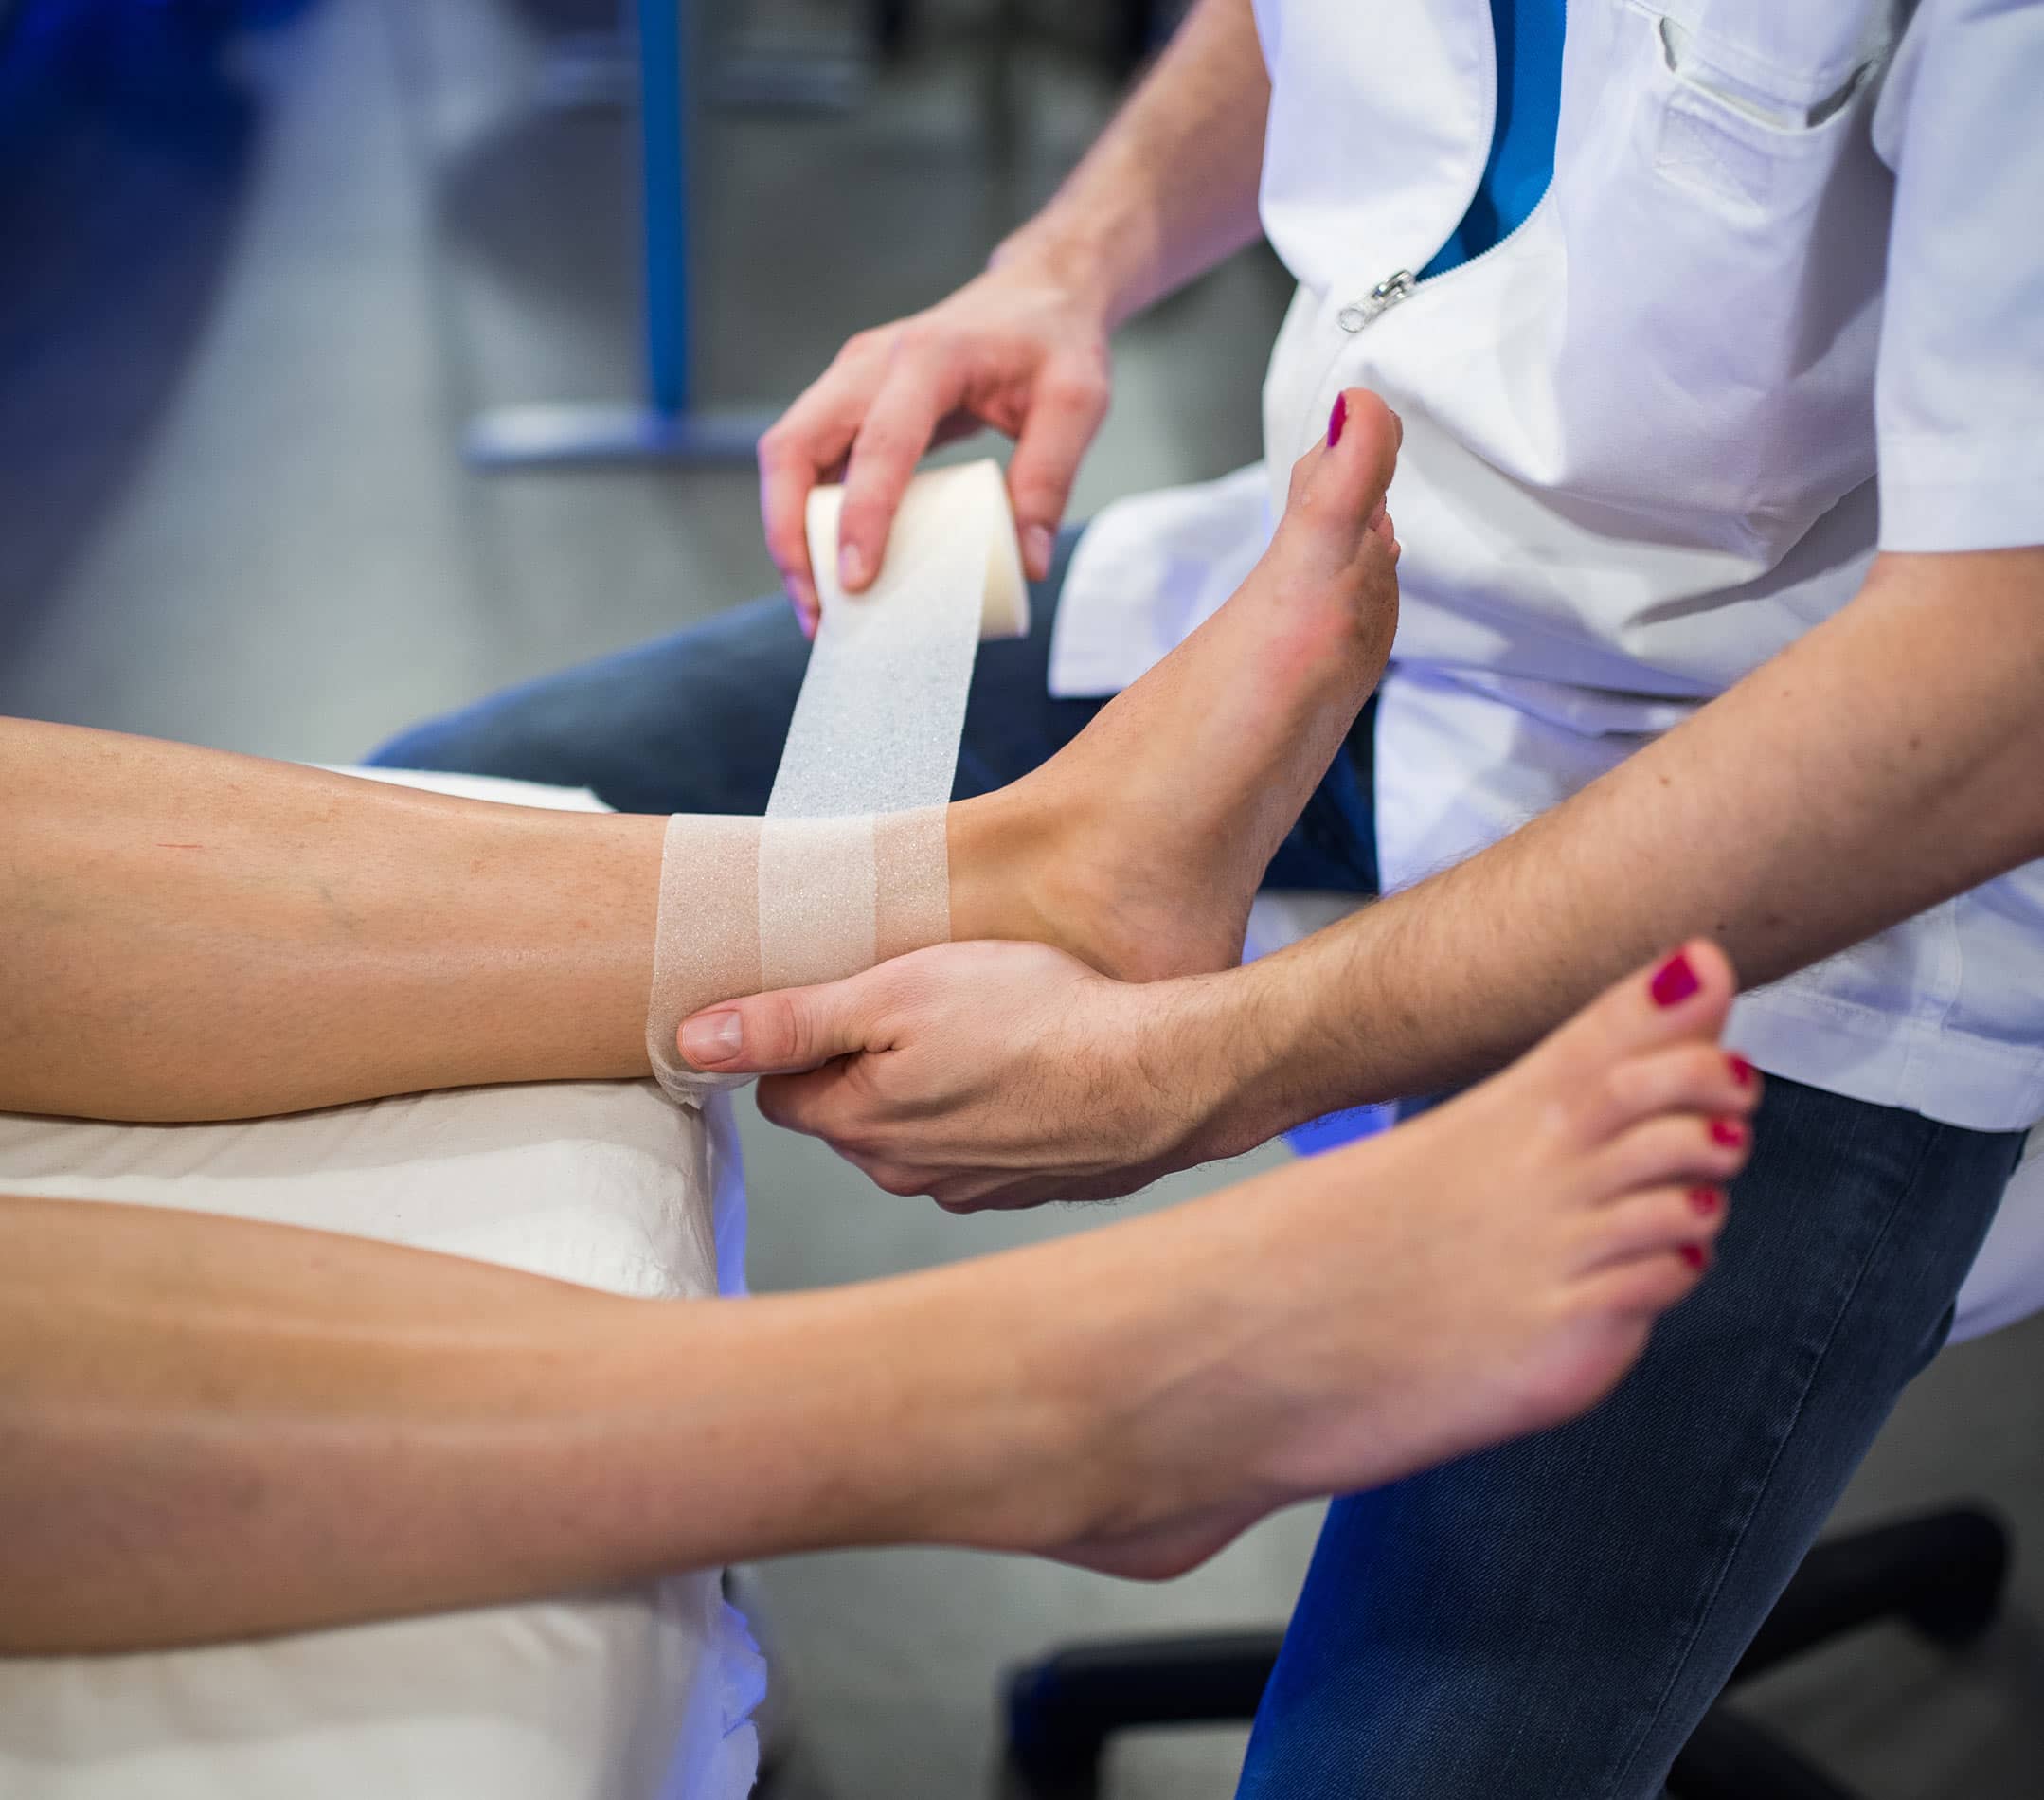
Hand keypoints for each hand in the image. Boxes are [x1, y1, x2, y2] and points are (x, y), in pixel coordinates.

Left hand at [677, 941, 1228, 1208]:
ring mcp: (970, 1189)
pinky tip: (1030, 1069)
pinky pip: (980, 1146)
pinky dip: (992, 1111)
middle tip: (928, 1004)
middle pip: (850, 1114)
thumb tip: (693, 1041)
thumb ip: (791, 1021)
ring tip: (988, 1032)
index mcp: (860, 1126)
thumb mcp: (898, 993)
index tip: (854, 998)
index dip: (808, 1038)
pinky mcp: (1028, 1187)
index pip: (785, 1091)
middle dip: (869, 1065)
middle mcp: (906, 1174)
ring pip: (917, 1133)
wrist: (1163, 1075)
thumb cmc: (1037, 1019)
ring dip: (934, 1088)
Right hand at [757, 261, 1112, 631]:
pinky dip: (807, 519)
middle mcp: (869, 363)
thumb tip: (1027, 563)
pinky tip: (828, 571)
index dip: (860, 516)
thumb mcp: (1076, 404)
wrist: (1036, 295)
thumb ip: (1051, 479)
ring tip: (816, 607)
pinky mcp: (849, 403)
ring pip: (788, 456)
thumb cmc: (1054, 344)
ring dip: (789, 534)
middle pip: (793, 447)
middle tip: (815, 609)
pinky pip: (809, 464)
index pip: (878, 444)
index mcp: (927, 357)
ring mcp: (850, 381)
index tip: (856, 582)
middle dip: (790, 534)